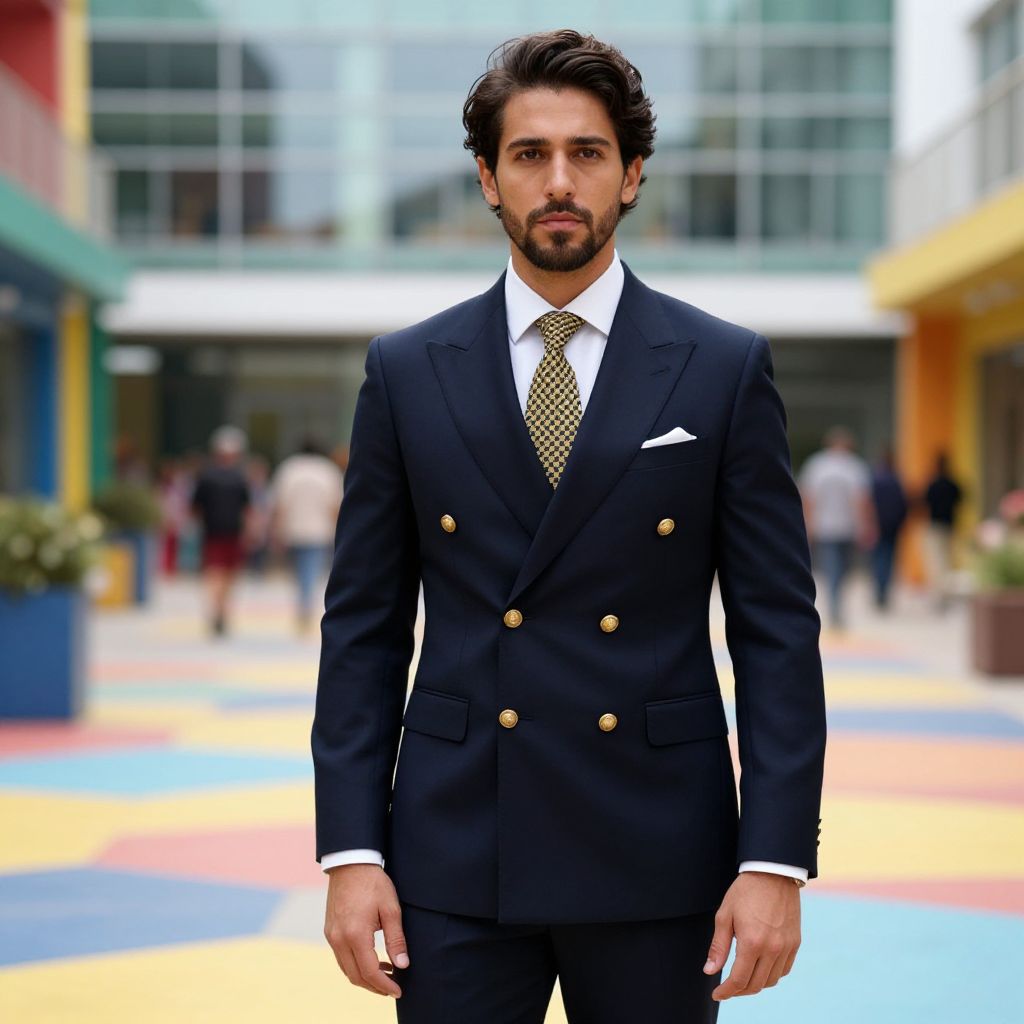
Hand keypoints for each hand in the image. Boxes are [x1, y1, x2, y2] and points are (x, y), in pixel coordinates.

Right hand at [323, 864, 408, 998]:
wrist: (350, 862)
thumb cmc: (373, 882)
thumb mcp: (391, 909)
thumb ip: (396, 939)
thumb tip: (403, 965)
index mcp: (355, 934)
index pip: (370, 971)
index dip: (385, 985)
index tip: (398, 990)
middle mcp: (339, 939)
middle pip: (356, 976)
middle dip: (374, 986)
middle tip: (392, 986)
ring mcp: (331, 935)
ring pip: (346, 969)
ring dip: (364, 977)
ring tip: (385, 974)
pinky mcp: (329, 930)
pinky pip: (341, 957)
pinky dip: (355, 964)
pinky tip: (370, 959)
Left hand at [704, 872, 800, 1000]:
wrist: (773, 873)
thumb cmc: (745, 891)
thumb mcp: (724, 915)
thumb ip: (718, 946)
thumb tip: (710, 971)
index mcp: (752, 942)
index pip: (739, 980)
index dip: (726, 991)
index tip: (717, 994)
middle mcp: (772, 949)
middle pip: (756, 985)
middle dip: (739, 991)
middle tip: (727, 988)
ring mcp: (786, 947)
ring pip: (771, 981)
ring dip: (756, 984)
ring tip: (742, 978)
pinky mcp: (795, 943)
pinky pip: (784, 970)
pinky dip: (772, 975)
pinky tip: (761, 968)